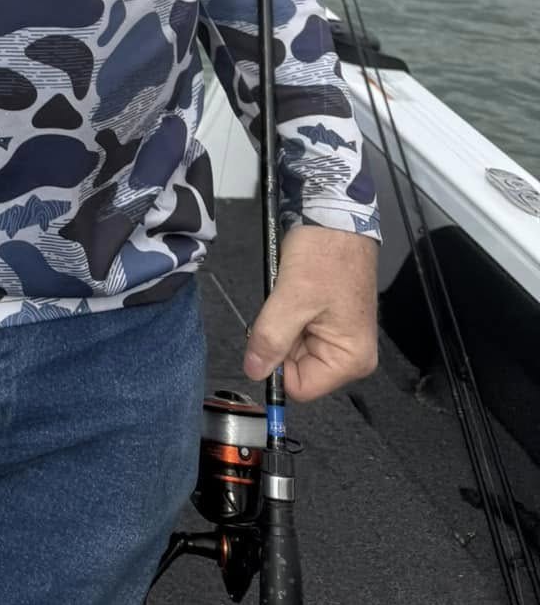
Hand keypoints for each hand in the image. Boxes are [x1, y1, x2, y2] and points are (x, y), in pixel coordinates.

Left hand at [242, 225, 378, 402]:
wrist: (337, 218)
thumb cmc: (325, 255)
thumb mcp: (292, 297)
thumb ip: (271, 339)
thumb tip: (254, 371)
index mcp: (350, 359)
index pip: (301, 387)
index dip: (277, 365)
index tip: (268, 334)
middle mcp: (350, 355)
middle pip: (297, 368)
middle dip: (280, 340)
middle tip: (283, 306)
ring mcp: (340, 337)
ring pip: (294, 348)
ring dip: (283, 325)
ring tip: (291, 295)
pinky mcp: (330, 321)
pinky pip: (299, 330)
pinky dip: (288, 314)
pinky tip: (294, 293)